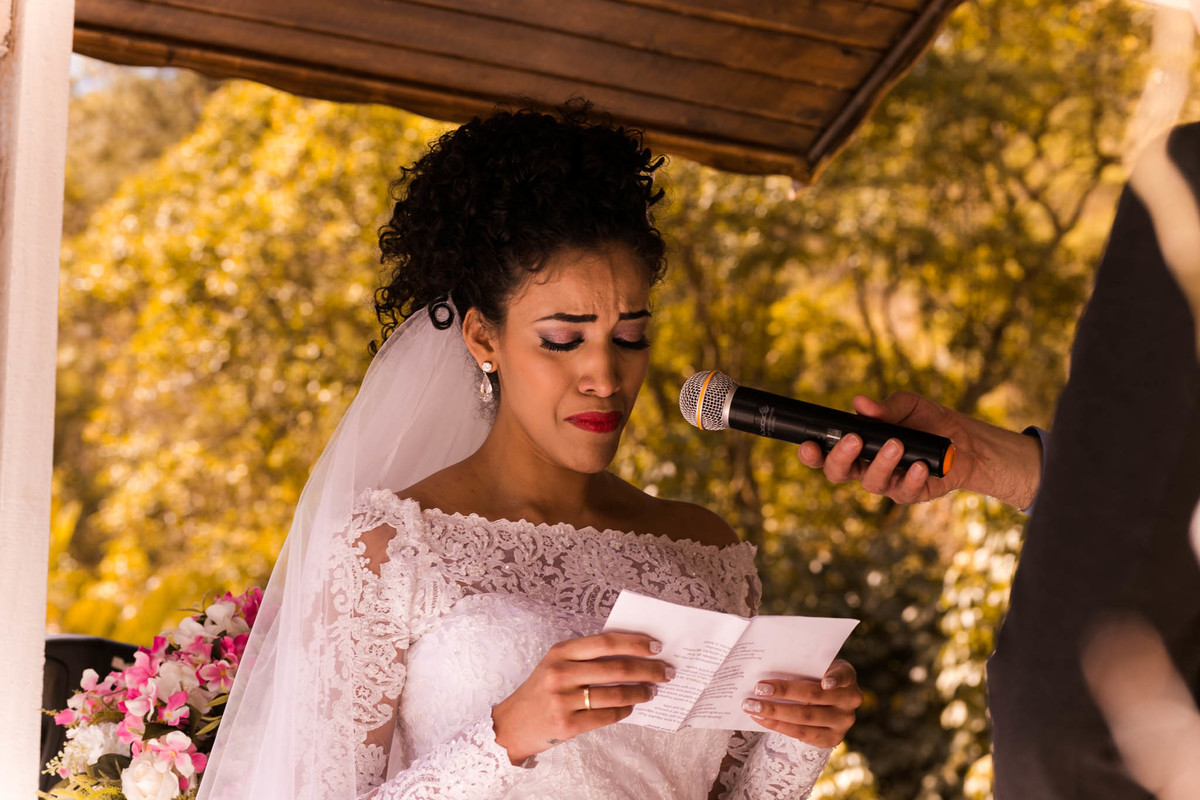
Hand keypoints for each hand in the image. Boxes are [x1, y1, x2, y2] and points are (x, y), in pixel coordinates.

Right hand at [491, 632, 671, 764]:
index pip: (606, 642)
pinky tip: (631, 707)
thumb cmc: (541, 691)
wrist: (511, 724)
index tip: (656, 646)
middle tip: (666, 672)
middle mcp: (561, 673)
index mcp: (560, 652)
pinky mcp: (567, 725)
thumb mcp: (556, 665)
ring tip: (652, 691)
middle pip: (616, 668)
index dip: (634, 643)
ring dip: (641, 693)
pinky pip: (607, 716)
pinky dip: (624, 711)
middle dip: (647, 670)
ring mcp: (563, 700)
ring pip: (615, 694)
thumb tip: (631, 655)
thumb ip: (586, 658)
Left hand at [740, 659, 861, 747]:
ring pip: (805, 718)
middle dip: (783, 692)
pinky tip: (760, 718)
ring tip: (751, 706)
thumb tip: (765, 665)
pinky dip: (778, 725)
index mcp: (847, 676)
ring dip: (774, 712)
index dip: (835, 679)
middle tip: (758, 689)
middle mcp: (850, 700)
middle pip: (814, 696)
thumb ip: (801, 666)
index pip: (843, 675)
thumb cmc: (813, 677)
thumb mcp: (813, 667)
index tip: (825, 682)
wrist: (825, 704)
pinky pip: (801, 734)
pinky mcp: (831, 739)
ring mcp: (842, 722)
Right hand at [797, 392, 1042, 508]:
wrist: (963, 440)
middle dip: (841, 458)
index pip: (825, 453)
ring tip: (896, 444)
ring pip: (871, 482)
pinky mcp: (910, 494)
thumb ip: (884, 407)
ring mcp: (887, 483)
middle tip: (854, 439)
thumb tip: (860, 403)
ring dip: (881, 463)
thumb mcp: (907, 405)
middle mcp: (865, 467)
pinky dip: (911, 477)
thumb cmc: (926, 420)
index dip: (812, 453)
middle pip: (838, 473)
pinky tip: (919, 464)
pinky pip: (904, 492)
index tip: (808, 444)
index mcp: (856, 446)